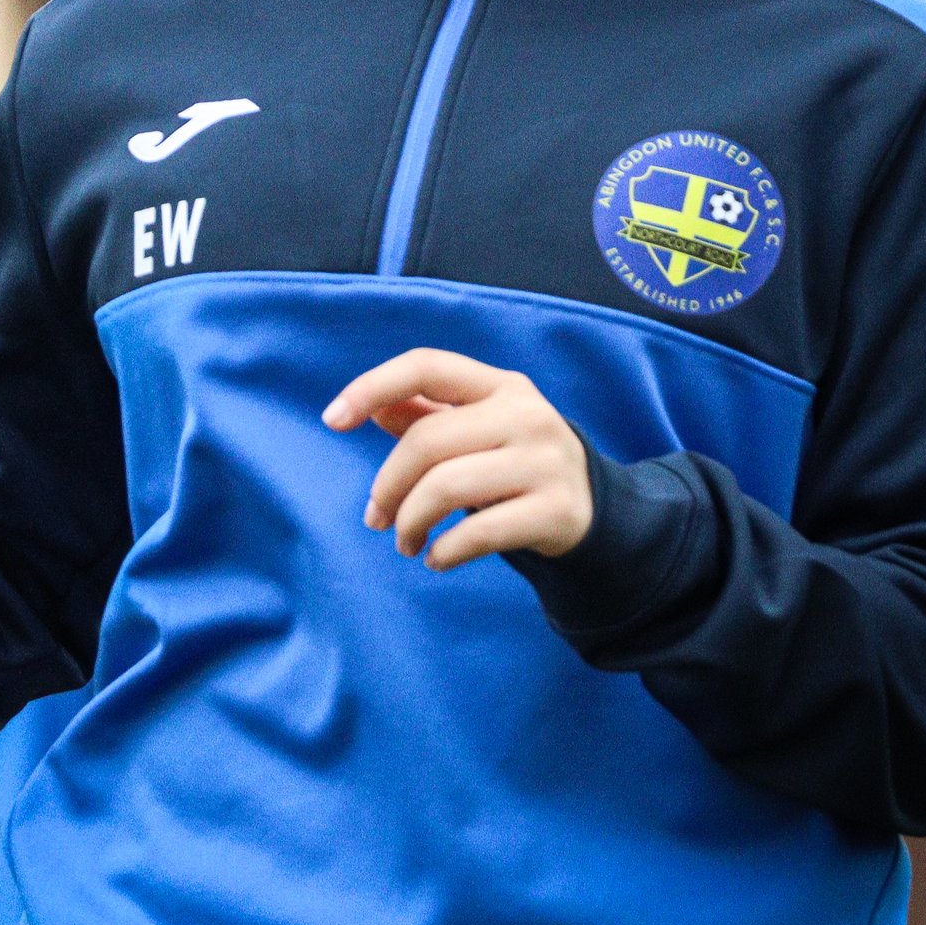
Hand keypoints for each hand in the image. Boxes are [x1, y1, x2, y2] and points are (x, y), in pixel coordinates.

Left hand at [323, 348, 592, 571]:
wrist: (593, 508)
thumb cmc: (515, 461)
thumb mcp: (478, 428)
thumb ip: (427, 414)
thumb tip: (373, 407)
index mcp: (500, 385)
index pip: (426, 365)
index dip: (372, 387)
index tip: (332, 420)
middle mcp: (525, 414)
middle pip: (427, 440)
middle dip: (388, 486)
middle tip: (375, 518)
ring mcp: (544, 462)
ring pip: (447, 487)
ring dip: (411, 523)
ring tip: (406, 542)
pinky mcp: (555, 510)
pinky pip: (478, 532)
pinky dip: (444, 551)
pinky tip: (437, 558)